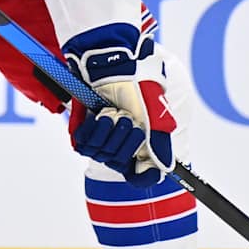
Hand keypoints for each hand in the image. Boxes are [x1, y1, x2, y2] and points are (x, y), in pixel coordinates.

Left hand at [66, 42, 176, 186]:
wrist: (116, 70)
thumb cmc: (139, 91)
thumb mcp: (156, 117)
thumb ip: (160, 145)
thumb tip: (164, 169)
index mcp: (140, 147)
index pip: (140, 177)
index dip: (141, 175)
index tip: (139, 167)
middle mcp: (121, 147)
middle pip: (118, 165)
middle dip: (125, 141)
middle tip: (129, 120)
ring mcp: (101, 141)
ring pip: (101, 155)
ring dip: (109, 132)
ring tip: (113, 113)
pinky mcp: (84, 132)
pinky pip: (84, 144)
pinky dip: (93, 129)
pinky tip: (100, 115)